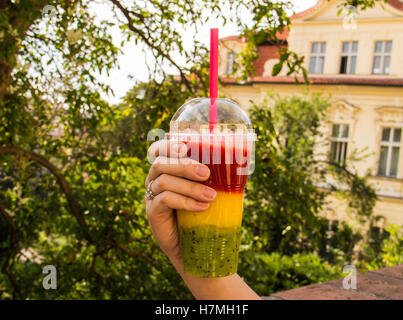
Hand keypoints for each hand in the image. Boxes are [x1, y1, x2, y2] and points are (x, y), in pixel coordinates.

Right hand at [144, 139, 216, 264]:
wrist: (195, 246)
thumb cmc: (203, 214)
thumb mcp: (211, 191)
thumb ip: (217, 177)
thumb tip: (240, 163)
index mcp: (167, 169)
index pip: (159, 150)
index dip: (168, 145)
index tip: (185, 147)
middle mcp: (155, 179)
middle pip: (161, 163)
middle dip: (185, 165)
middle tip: (206, 174)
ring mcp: (151, 195)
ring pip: (165, 181)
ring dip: (190, 187)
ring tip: (211, 196)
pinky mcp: (152, 212)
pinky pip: (165, 200)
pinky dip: (185, 201)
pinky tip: (202, 207)